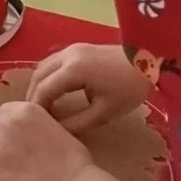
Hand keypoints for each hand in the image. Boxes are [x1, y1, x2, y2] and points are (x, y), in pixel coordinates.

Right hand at [26, 44, 151, 133]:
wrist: (148, 62)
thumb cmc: (128, 88)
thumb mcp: (104, 112)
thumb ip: (77, 123)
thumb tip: (57, 131)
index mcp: (73, 70)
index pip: (43, 89)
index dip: (37, 108)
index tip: (35, 125)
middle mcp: (67, 55)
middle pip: (38, 74)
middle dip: (33, 95)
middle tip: (34, 117)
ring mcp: (71, 49)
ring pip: (44, 66)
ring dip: (39, 84)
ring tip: (42, 107)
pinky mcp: (77, 48)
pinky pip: (53, 62)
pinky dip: (48, 77)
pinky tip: (53, 91)